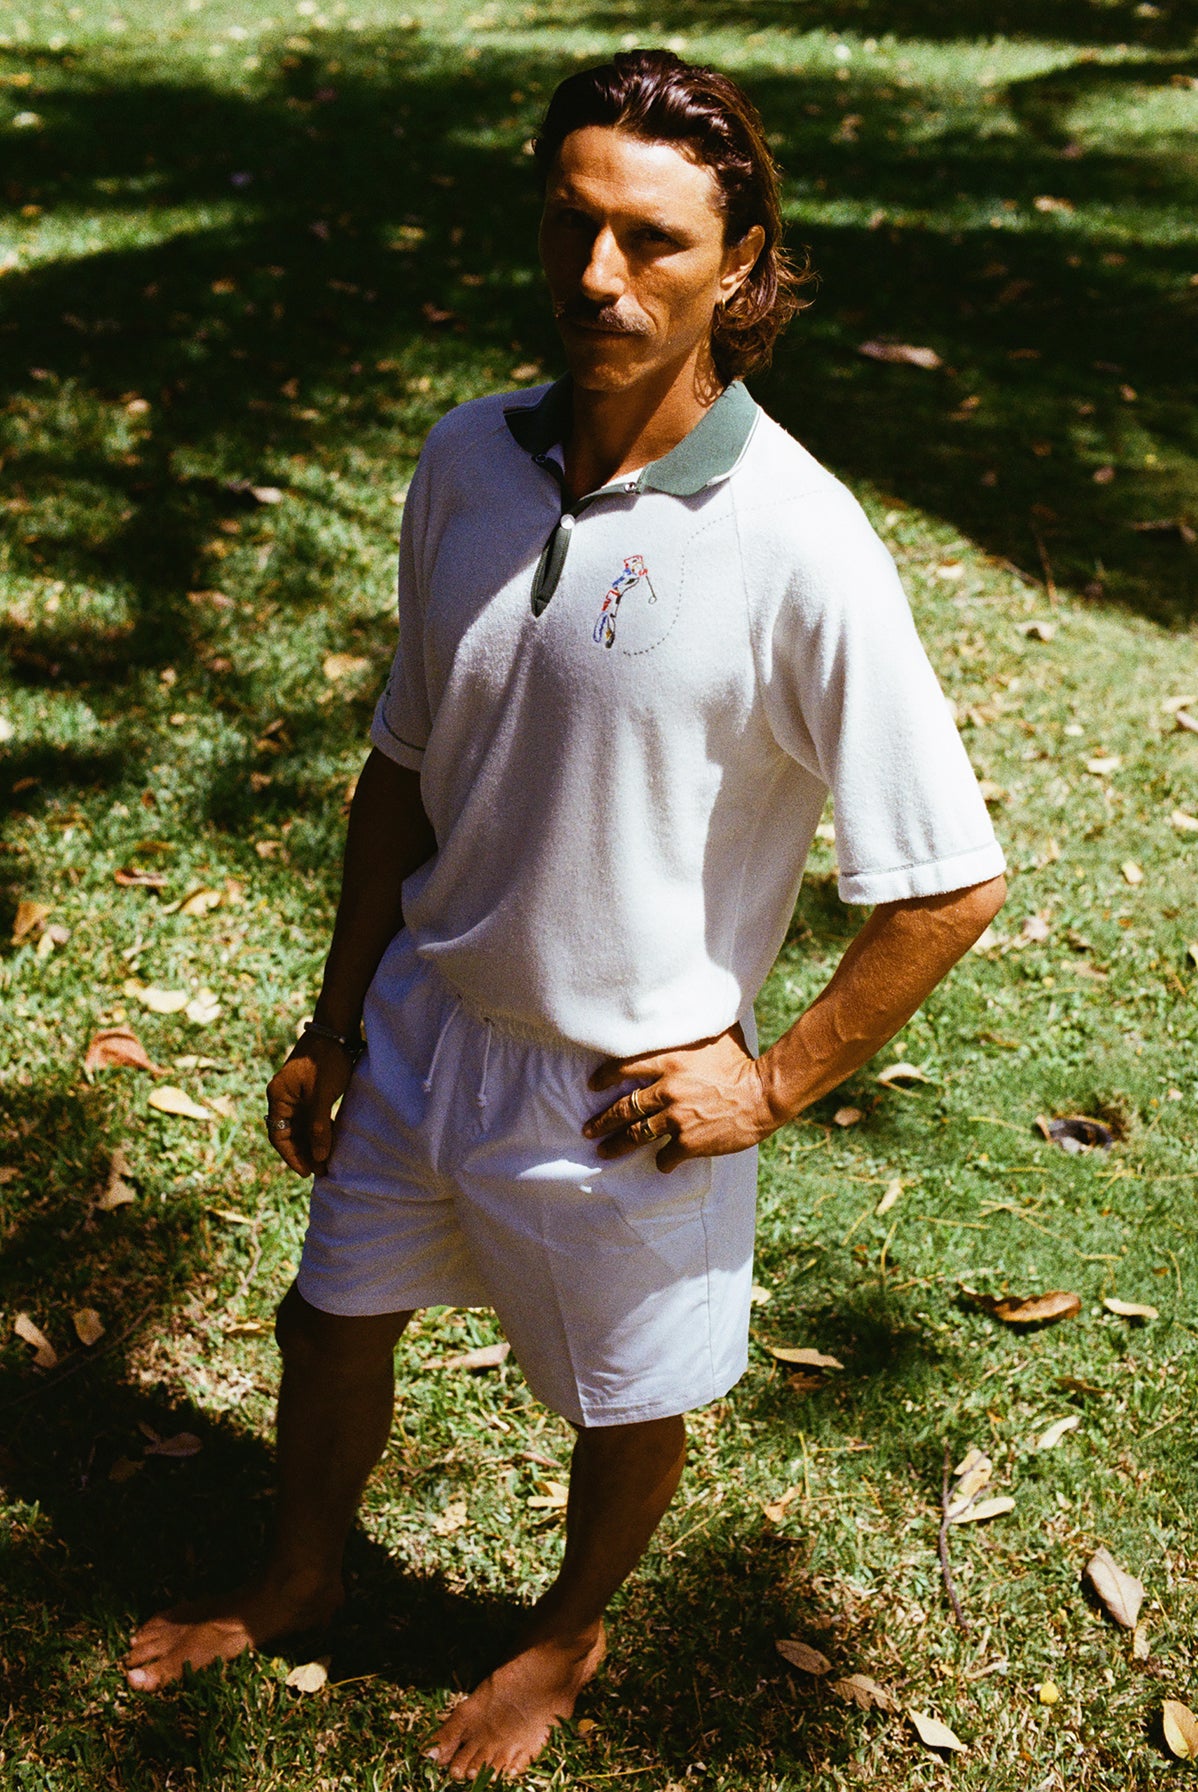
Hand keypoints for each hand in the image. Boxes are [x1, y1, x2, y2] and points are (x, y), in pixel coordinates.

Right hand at [265, 1034, 354, 1176]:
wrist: (336, 1028)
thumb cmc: (328, 1058)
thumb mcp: (323, 1094)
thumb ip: (319, 1126)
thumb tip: (319, 1156)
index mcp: (279, 1096)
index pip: (279, 1135)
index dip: (292, 1156)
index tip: (307, 1172)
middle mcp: (283, 1096)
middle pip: (289, 1133)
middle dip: (304, 1153)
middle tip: (321, 1171)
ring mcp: (296, 1094)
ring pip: (300, 1126)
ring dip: (311, 1144)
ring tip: (326, 1162)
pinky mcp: (309, 1091)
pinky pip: (310, 1117)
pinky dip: (318, 1130)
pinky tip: (330, 1142)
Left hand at [584, 1022, 781, 1172]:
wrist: (764, 1094)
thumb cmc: (743, 1061)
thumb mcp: (713, 1036)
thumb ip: (692, 1029)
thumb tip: (684, 1005)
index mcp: (670, 1061)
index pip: (624, 1068)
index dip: (605, 1078)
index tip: (593, 1086)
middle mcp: (667, 1090)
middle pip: (625, 1107)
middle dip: (602, 1120)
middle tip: (588, 1128)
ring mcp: (677, 1118)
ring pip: (637, 1134)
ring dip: (618, 1144)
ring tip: (604, 1151)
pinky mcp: (689, 1143)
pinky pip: (666, 1155)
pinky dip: (662, 1161)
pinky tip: (661, 1163)